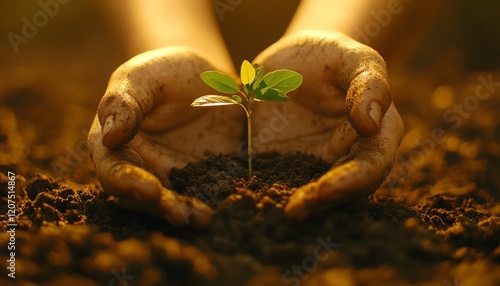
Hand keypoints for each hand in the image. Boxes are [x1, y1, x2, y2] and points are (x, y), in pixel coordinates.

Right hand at [88, 47, 243, 227]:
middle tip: (178, 214)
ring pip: (169, 202)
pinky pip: (198, 197)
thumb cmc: (167, 71)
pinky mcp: (198, 179)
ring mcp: (169, 176)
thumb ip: (124, 101)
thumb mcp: (144, 75)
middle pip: (140, 196)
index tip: (148, 189)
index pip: (113, 169)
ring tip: (200, 219)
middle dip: (158, 207)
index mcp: (115, 142)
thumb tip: (109, 137)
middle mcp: (139, 166)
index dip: (126, 182)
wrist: (208, 78)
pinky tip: (214, 213)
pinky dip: (204, 206)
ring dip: (182, 213)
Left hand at [253, 30, 403, 220]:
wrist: (288, 64)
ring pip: (321, 195)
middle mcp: (354, 155)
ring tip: (285, 214)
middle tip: (296, 211)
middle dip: (324, 202)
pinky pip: (289, 187)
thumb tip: (373, 124)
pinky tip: (259, 203)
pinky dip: (277, 196)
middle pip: (348, 189)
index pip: (373, 162)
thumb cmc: (326, 55)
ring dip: (305, 207)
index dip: (353, 180)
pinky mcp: (292, 168)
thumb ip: (368, 84)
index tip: (324, 189)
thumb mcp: (348, 57)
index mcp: (378, 130)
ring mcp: (322, 165)